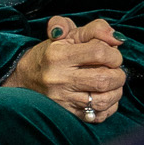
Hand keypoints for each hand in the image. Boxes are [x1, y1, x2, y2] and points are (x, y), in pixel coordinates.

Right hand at [7, 16, 126, 123]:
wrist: (25, 76)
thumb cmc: (52, 52)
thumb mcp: (69, 33)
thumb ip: (95, 29)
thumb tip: (118, 38)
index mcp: (59, 55)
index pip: (99, 52)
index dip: (114, 53)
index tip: (113, 54)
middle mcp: (59, 79)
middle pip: (103, 79)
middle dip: (118, 74)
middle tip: (116, 70)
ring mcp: (61, 99)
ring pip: (101, 101)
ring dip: (116, 91)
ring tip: (113, 83)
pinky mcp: (65, 113)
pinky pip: (96, 116)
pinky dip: (109, 107)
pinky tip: (107, 97)